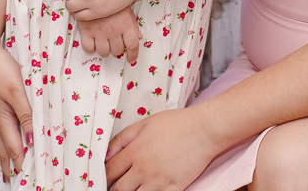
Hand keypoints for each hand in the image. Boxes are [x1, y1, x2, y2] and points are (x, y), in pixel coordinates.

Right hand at [0, 37, 33, 180]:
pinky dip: (0, 139)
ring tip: (7, 167)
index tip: (29, 177)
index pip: (14, 147)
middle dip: (9, 165)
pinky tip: (2, 138)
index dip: (22, 162)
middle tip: (14, 180)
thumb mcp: (17, 90)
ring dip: (3, 154)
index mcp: (1, 118)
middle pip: (2, 148)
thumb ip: (26, 114)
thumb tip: (32, 138)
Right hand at [75, 7, 141, 62]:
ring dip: (105, 50)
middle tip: (114, 44)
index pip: (132, 45)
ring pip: (103, 51)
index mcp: (125, 25)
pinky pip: (88, 48)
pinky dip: (91, 48)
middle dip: (117, 50)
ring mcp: (99, 32)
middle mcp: (113, 31)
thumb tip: (139, 37)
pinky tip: (93, 42)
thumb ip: (133, 24)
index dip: (133, 55)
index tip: (131, 59)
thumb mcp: (126, 9)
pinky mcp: (86, 31)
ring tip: (104, 43)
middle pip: (117, 50)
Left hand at [105, 107, 223, 190]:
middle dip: (114, 190)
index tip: (103, 179)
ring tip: (132, 189)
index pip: (110, 170)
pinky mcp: (173, 189)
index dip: (103, 177)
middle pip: (119, 189)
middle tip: (113, 188)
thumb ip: (123, 138)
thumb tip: (107, 153)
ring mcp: (158, 181)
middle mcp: (143, 168)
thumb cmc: (176, 123)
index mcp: (135, 151)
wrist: (204, 130)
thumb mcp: (145, 123)